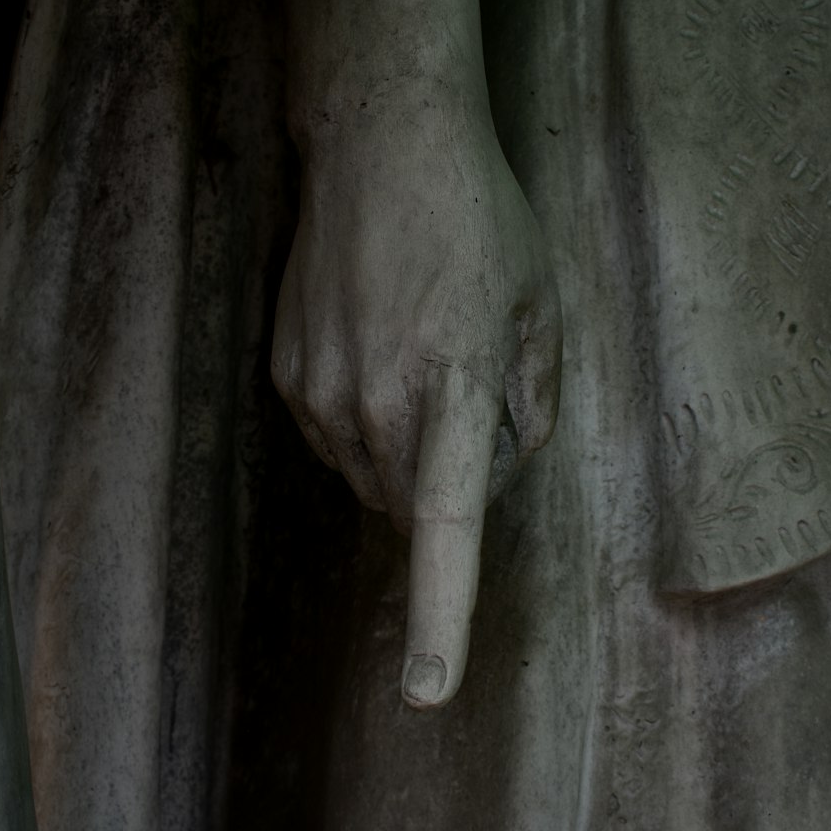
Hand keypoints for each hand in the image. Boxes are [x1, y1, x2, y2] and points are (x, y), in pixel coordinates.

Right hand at [271, 0, 560, 706]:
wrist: (377, 138)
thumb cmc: (478, 217)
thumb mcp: (542, 308)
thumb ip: (533, 406)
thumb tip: (501, 469)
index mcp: (451, 386)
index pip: (445, 526)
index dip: (438, 616)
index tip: (426, 692)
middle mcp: (374, 402)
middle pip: (418, 510)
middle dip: (453, 487)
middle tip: (477, 396)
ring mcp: (319, 392)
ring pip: (374, 479)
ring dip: (408, 454)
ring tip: (425, 356)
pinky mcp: (287, 376)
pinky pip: (338, 439)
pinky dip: (370, 422)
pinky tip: (383, 347)